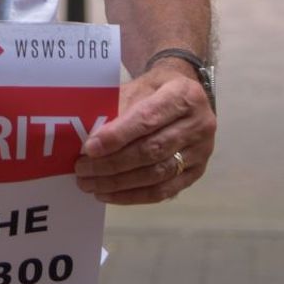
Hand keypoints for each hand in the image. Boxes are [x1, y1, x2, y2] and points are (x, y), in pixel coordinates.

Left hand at [74, 60, 215, 203]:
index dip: (117, 136)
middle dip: (113, 164)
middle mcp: (199, 124)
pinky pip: (164, 191)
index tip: (89, 148)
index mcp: (183, 95)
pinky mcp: (197, 172)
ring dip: (119, 183)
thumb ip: (117, 109)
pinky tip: (109, 194)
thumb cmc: (154, 90)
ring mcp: (201, 151)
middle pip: (152, 150)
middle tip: (82, 170)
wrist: (184, 97)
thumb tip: (90, 139)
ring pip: (157, 174)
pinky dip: (134, 195)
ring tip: (91, 184)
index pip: (147, 119)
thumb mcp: (137, 87)